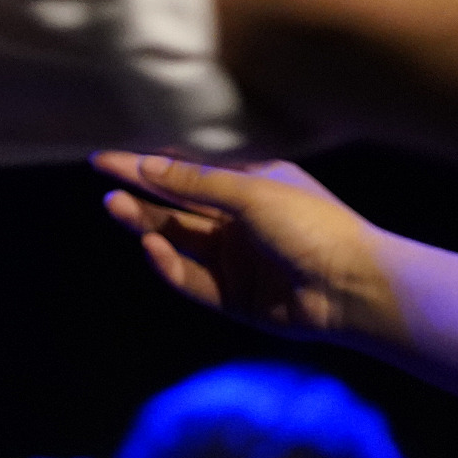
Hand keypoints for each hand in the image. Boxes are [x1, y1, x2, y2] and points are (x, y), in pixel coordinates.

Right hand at [94, 153, 397, 342]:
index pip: (191, 173)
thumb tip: (146, 164)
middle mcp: (244, 223)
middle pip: (180, 207)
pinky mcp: (236, 297)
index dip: (150, 167)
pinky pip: (192, 280)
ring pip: (181, 242)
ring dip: (147, 225)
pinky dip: (169, 264)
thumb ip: (197, 182)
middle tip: (106, 184)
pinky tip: (150, 245)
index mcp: (255, 187)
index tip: (106, 160)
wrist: (352, 285)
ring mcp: (239, 260)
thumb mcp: (252, 193)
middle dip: (142, 195)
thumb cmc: (313, 225)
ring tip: (116, 207)